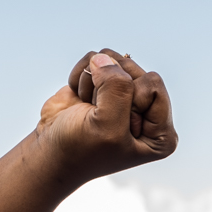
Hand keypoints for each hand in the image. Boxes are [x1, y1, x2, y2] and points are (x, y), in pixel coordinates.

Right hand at [35, 49, 175, 186]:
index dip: (127, 99)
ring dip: (93, 82)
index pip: (153, 85)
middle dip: (109, 89)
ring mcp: (126, 96)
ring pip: (115, 61)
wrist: (49, 153)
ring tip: (88, 109)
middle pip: (135, 70)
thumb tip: (104, 57)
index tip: (113, 126)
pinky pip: (97, 59)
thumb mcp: (107, 128)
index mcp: (162, 134)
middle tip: (96, 115)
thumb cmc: (80, 150)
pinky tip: (79, 99)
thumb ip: (117, 88)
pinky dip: (81, 76)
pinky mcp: (104, 84)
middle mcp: (149, 112)